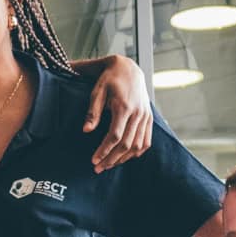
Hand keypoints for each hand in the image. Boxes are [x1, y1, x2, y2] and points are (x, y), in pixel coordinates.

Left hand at [85, 55, 152, 172]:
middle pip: (126, 144)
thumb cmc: (109, 79)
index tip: (94, 160)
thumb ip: (93, 112)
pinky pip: (146, 140)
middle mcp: (137, 113)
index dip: (104, 151)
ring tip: (109, 165)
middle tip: (98, 168)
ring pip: (137, 145)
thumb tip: (86, 130)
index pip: (115, 136)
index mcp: (124, 107)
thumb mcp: (97, 91)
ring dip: (123, 158)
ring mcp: (145, 116)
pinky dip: (137, 152)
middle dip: (112, 159)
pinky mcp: (149, 118)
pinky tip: (126, 157)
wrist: (129, 68)